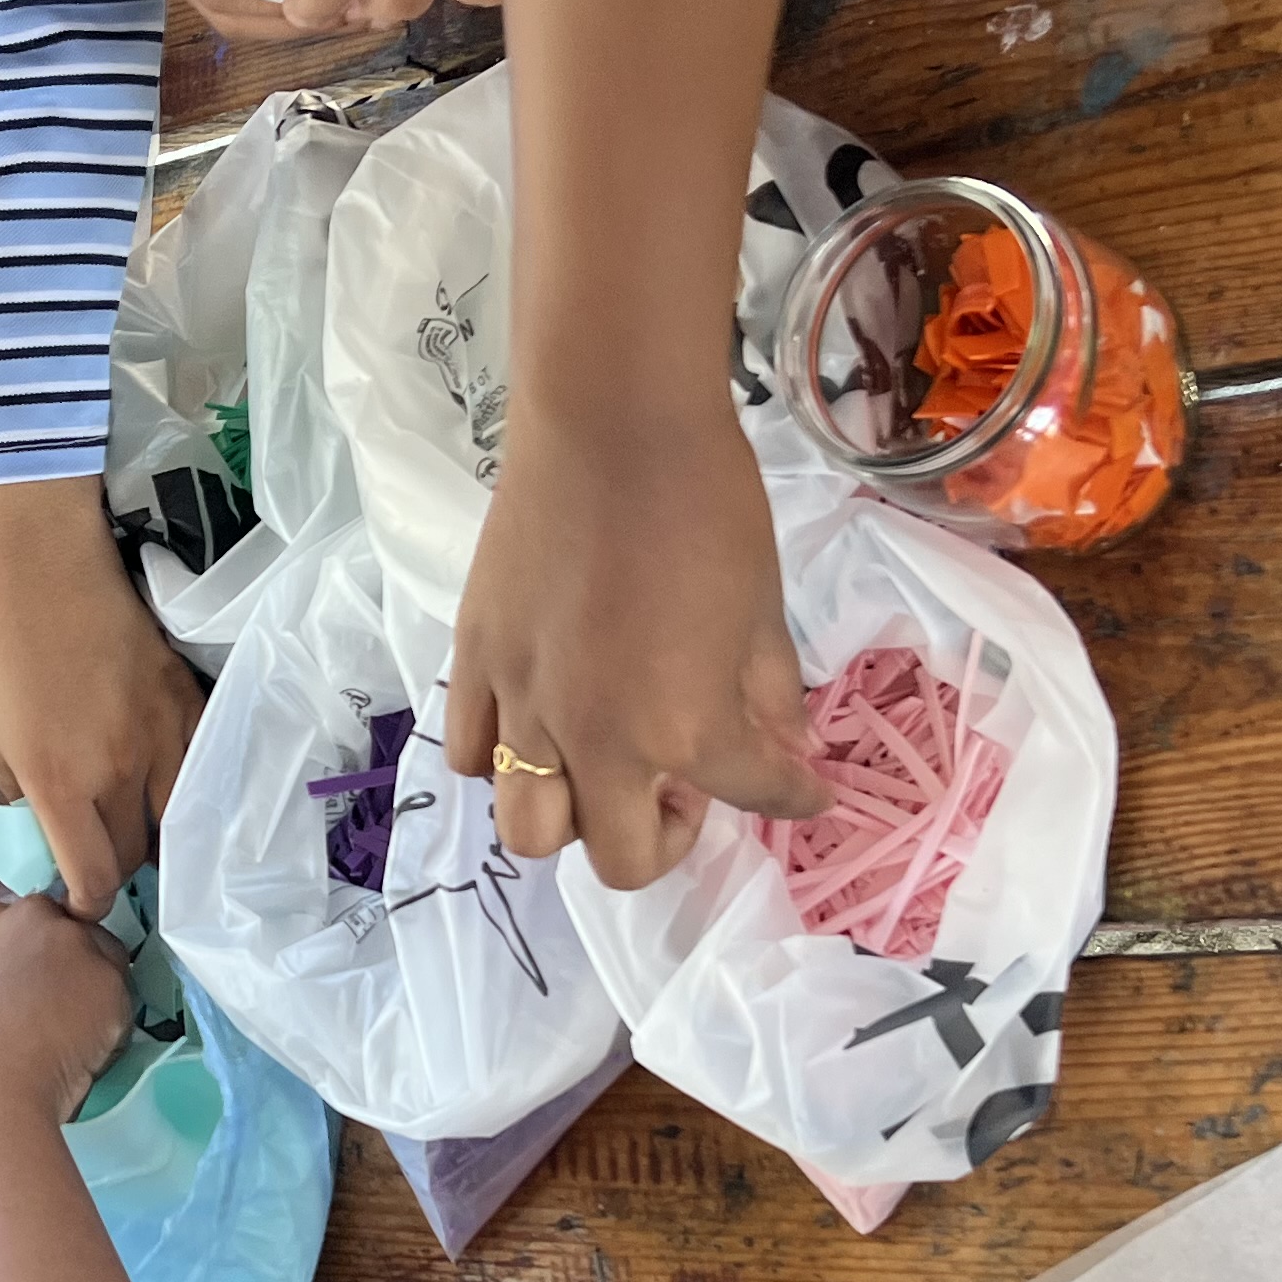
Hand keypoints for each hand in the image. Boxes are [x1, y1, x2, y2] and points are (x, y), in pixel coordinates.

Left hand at [0, 479, 203, 915]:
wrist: (42, 557)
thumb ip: (17, 792)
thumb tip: (41, 833)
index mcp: (59, 781)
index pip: (95, 877)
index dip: (87, 902)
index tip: (77, 900)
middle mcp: (119, 770)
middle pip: (136, 855)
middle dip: (116, 871)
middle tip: (98, 861)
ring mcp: (163, 735)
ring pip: (177, 819)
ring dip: (155, 834)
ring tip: (134, 828)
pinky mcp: (188, 701)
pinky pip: (197, 769)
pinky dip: (182, 788)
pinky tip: (162, 782)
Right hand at [0, 893, 136, 1129]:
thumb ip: (9, 965)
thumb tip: (39, 978)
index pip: (40, 921)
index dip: (45, 958)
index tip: (38, 987)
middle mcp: (40, 917)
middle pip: (81, 934)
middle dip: (78, 969)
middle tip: (59, 1016)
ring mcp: (78, 942)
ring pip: (108, 965)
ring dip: (99, 996)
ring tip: (68, 1040)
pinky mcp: (111, 976)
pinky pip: (123, 1003)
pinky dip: (112, 1030)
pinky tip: (82, 1053)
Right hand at [446, 391, 820, 881]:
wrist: (610, 421)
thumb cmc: (707, 502)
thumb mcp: (761, 605)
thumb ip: (769, 692)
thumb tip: (786, 743)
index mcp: (688, 729)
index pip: (756, 795)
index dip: (793, 798)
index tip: (806, 792)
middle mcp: (600, 742)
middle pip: (620, 859)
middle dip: (665, 839)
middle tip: (684, 787)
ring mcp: (526, 709)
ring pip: (530, 831)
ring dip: (576, 819)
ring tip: (601, 769)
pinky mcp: (475, 665)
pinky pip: (476, 755)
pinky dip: (509, 761)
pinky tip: (541, 723)